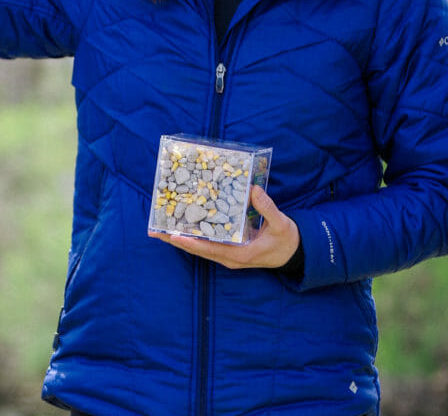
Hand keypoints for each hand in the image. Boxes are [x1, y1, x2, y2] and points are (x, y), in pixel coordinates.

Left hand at [148, 186, 299, 270]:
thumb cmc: (286, 240)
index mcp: (240, 254)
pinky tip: (182, 228)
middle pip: (197, 250)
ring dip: (180, 240)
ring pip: (199, 249)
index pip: (210, 249)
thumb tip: (253, 190)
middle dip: (176, 241)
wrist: (293, 254)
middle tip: (154, 232)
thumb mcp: (281, 224)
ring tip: (161, 229)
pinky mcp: (229, 252)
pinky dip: (192, 238)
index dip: (191, 243)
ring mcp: (228, 256)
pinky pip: (206, 245)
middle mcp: (230, 258)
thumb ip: (268, 208)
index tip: (173, 236)